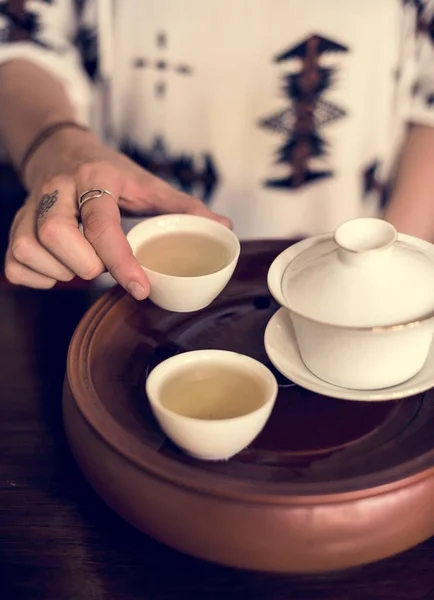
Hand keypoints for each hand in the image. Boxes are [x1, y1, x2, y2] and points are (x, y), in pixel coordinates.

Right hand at [5, 130, 230, 297]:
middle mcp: (57, 190)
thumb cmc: (109, 173)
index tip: (139, 289)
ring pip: (28, 249)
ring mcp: (30, 208)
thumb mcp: (147, 183)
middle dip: (85, 264)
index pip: (102, 223)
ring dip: (61, 272)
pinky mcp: (15, 225)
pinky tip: (59, 270)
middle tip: (103, 267)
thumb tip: (224, 228)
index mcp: (96, 179)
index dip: (121, 261)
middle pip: (55, 236)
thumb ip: (183, 206)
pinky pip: (14, 264)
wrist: (62, 150)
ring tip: (84, 266)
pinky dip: (37, 278)